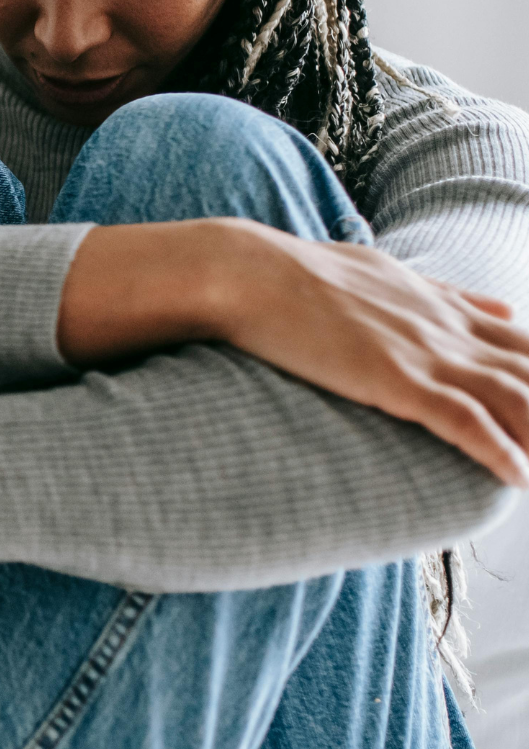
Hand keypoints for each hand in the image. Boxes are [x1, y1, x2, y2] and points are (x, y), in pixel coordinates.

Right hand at [206, 221, 528, 486]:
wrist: (247, 272)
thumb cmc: (300, 273)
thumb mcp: (389, 272)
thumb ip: (450, 294)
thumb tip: (504, 303)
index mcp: (446, 306)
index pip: (527, 342)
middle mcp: (447, 329)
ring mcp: (425, 353)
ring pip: (516, 398)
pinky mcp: (395, 378)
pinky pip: (464, 420)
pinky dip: (498, 450)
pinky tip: (518, 477)